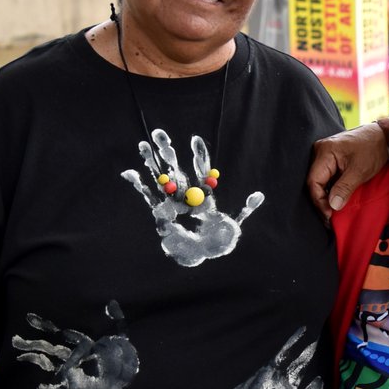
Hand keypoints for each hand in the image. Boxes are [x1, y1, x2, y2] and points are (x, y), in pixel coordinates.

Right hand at [121, 129, 264, 267]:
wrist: (201, 255)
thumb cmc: (217, 240)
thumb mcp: (233, 225)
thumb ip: (245, 210)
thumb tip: (260, 194)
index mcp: (203, 195)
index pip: (201, 171)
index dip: (199, 156)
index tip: (194, 139)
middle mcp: (185, 195)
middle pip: (176, 169)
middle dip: (168, 151)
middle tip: (159, 133)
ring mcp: (172, 202)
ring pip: (160, 178)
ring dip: (151, 162)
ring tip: (143, 144)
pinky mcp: (160, 213)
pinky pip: (149, 197)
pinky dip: (139, 185)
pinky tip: (128, 173)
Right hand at [307, 122, 388, 220]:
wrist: (383, 137)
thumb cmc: (373, 149)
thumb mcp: (360, 171)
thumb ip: (344, 188)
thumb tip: (332, 206)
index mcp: (325, 151)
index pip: (313, 181)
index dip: (319, 201)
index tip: (329, 215)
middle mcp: (320, 151)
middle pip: (314, 181)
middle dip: (321, 201)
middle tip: (330, 218)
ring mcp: (325, 154)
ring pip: (320, 180)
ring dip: (326, 196)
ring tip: (333, 211)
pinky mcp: (331, 158)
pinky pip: (326, 176)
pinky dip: (330, 189)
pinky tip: (336, 199)